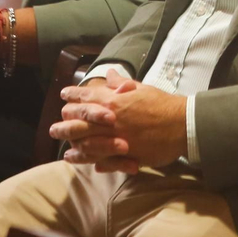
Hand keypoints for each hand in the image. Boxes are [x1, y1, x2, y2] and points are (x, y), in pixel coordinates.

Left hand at [50, 76, 187, 170]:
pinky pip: (101, 159)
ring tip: (64, 149)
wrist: (183, 124)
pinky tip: (83, 161)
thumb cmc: (163, 104)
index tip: (64, 96)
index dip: (72, 96)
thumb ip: (122, 84)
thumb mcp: (142, 89)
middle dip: (64, 125)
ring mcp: (115, 138)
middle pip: (78, 123)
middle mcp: (110, 120)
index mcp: (114, 101)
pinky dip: (89, 160)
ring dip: (73, 146)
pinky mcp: (124, 154)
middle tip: (54, 129)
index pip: (86, 97)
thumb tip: (111, 75)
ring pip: (86, 143)